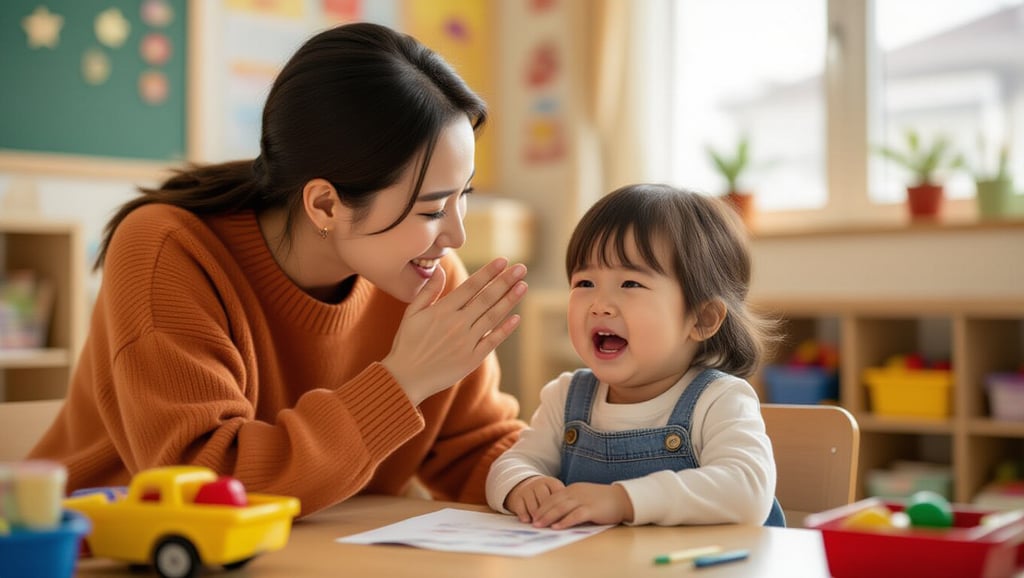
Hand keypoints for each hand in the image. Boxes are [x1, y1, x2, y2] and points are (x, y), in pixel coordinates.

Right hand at [382, 257, 527, 404]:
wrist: (405, 378)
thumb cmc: (407, 344)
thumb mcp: (411, 314)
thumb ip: (428, 291)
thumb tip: (440, 269)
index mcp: (442, 310)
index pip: (471, 286)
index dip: (488, 272)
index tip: (503, 260)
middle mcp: (457, 324)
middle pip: (486, 298)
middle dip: (505, 281)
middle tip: (521, 268)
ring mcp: (466, 342)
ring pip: (492, 316)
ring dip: (509, 300)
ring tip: (523, 286)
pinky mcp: (472, 359)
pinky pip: (492, 341)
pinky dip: (505, 329)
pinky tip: (517, 317)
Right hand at [504, 475, 564, 522]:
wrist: (524, 486)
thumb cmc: (545, 494)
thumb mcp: (554, 493)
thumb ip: (563, 502)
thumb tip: (573, 516)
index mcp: (551, 482)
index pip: (557, 494)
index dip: (561, 507)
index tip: (566, 518)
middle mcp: (538, 484)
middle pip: (544, 500)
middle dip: (549, 514)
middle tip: (553, 525)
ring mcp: (527, 490)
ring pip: (533, 504)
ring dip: (537, 516)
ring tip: (541, 525)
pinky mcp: (517, 497)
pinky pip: (520, 506)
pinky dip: (524, 514)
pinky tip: (528, 521)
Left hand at [530, 482, 633, 529]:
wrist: (622, 498)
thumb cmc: (602, 499)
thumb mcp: (584, 495)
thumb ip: (572, 500)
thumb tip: (557, 512)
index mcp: (573, 488)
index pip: (553, 496)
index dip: (542, 506)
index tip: (533, 515)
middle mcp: (576, 492)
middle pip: (554, 502)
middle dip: (542, 512)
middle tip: (532, 522)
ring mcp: (583, 500)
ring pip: (562, 508)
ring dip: (549, 517)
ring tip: (540, 525)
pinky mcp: (591, 509)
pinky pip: (575, 515)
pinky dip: (565, 521)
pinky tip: (557, 527)